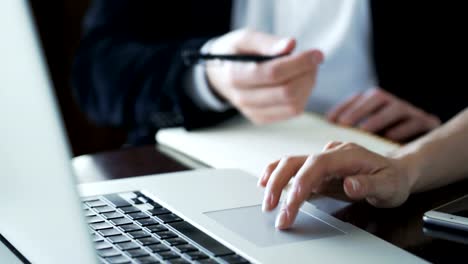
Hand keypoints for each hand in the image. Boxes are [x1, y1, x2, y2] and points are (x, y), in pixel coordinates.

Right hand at [206, 28, 323, 123]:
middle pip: (286, 93)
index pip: (273, 73)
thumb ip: (266, 42)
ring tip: (307, 70)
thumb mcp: (244, 39)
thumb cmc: (235, 53)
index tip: (317, 53)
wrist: (219, 75)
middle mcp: (242, 98)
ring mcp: (252, 112)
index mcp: (235, 75)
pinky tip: (299, 82)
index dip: (299, 63)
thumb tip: (290, 45)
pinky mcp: (261, 118)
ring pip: (293, 106)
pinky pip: (291, 112)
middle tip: (313, 61)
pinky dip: (302, 96)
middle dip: (307, 75)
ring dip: (308, 86)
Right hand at [259, 142, 412, 229]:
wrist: (394, 171)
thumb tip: (349, 185)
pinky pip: (292, 168)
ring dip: (274, 180)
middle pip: (296, 161)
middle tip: (273, 209)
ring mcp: (321, 159)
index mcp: (346, 155)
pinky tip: (265, 183)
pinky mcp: (316, 168)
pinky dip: (276, 175)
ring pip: (290, 163)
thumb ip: (368, 185)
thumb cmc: (392, 179)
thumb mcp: (389, 186)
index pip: (317, 164)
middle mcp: (330, 153)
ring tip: (267, 201)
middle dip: (280, 184)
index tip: (292, 202)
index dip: (301, 182)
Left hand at [327, 88, 440, 141]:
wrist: (417, 162)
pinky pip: (417, 121)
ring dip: (379, 118)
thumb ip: (348, 140)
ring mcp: (411, 113)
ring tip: (365, 130)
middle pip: (377, 97)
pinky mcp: (427, 123)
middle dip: (359, 110)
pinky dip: (404, 128)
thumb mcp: (364, 144)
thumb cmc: (383, 152)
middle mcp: (392, 106)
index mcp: (376, 106)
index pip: (359, 98)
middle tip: (344, 123)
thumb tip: (326, 143)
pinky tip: (391, 136)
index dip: (344, 106)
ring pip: (396, 108)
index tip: (330, 119)